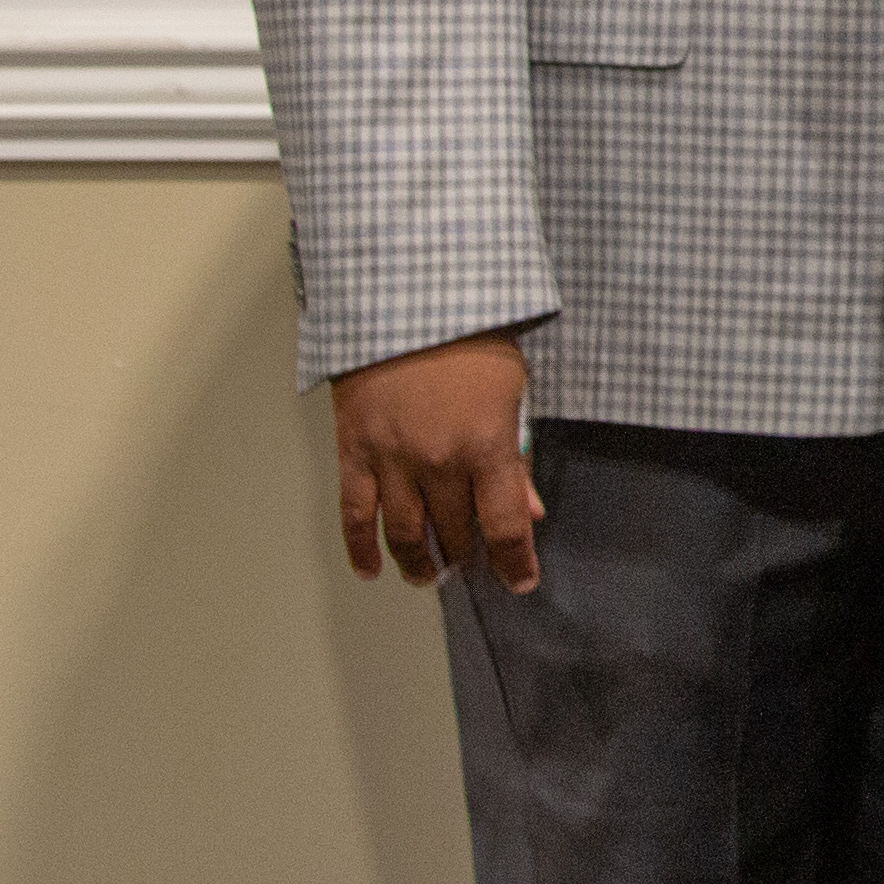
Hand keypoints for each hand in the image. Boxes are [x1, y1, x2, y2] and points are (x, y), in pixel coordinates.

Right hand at [331, 325, 543, 591]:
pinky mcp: (354, 452)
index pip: (504, 524)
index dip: (514, 561)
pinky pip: (355, 513)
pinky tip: (370, 569)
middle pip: (456, 531)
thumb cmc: (470, 339)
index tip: (520, 581)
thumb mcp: (513, 392)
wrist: (406, 302)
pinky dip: (361, 547)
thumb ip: (517, 456)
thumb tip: (528, 510)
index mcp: (486, 445)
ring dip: (419, 562)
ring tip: (430, 575)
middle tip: (474, 567)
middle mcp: (438, 461)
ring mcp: (391, 460)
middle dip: (469, 556)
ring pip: (405, 532)